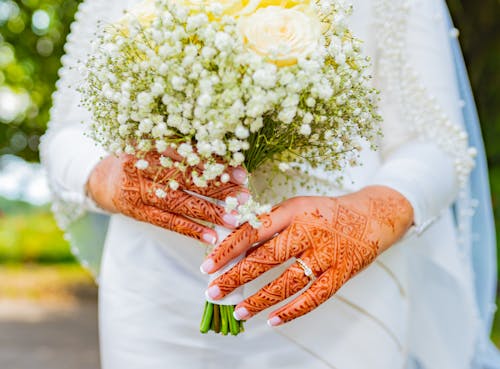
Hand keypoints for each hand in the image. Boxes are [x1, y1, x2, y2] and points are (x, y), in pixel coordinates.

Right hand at [87, 150, 248, 243]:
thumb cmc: (136, 158)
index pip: (189, 154)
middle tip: (244, 196)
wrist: (98, 177)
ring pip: (179, 202)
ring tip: (234, 219)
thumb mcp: (151, 142)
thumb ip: (179, 146)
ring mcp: (138, 190)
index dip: (216, 163)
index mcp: (149, 142)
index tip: (241, 172)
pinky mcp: (136, 211)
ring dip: (209, 212)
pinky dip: (189, 229)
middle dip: (218, 188)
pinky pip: (166, 222)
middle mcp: (143, 165)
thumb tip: (222, 157)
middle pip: (187, 178)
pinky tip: (210, 236)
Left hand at [201, 186, 412, 325]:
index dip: (228, 249)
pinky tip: (273, 320)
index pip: (253, 230)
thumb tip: (233, 246)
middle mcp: (309, 231)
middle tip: (213, 293)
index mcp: (293, 210)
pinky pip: (314, 297)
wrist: (372, 215)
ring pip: (288, 282)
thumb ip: (269, 224)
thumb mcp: (296, 207)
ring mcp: (326, 254)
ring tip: (239, 312)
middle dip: (236, 277)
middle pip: (266, 258)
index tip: (207, 267)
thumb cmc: (325, 212)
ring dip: (260, 300)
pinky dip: (292, 311)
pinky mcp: (342, 273)